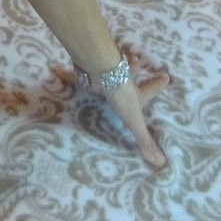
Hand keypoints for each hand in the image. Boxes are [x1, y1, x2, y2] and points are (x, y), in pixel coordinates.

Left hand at [53, 53, 170, 170]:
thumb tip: (161, 162)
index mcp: (133, 94)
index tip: (167, 77)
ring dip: (108, 61)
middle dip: (133, 67)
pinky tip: (53, 68)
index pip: (149, 91)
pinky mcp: (85, 74)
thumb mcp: (134, 121)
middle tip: (135, 57)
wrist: (102, 74)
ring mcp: (103, 76)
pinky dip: (62, 72)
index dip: (157, 85)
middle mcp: (120, 82)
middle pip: (129, 73)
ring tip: (103, 59)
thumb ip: (144, 141)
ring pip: (107, 67)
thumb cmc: (121, 96)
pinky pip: (71, 73)